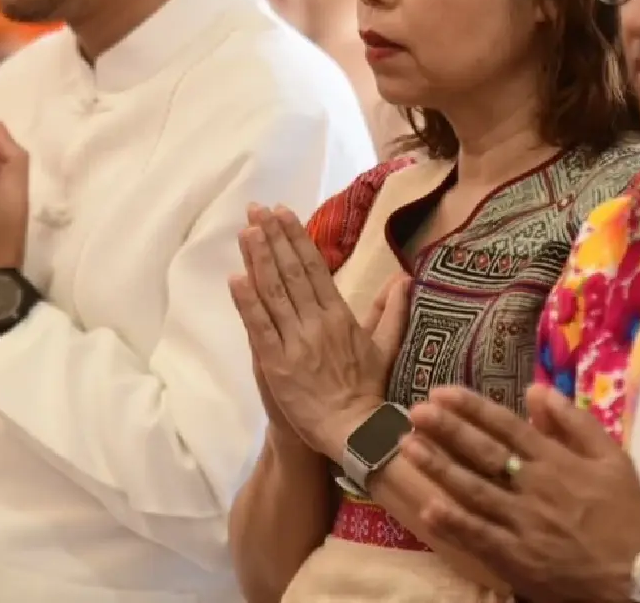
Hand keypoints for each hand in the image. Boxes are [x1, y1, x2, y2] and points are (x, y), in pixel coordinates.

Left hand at [228, 204, 409, 457]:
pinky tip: (235, 279)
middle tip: (256, 208)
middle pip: (291, 272)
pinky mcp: (277, 364)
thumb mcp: (384, 347)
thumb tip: (404, 278)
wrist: (354, 431)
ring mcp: (296, 342)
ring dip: (258, 259)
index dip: (296, 238)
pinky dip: (248, 303)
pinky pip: (261, 328)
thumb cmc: (366, 391)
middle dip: (273, 237)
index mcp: (340, 315)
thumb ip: (390, 310)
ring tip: (246, 230)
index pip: (314, 268)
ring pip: (274, 293)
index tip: (282, 213)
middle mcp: (317, 322)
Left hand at [404, 383, 639, 602]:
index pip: (506, 426)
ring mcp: (523, 523)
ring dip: (438, 467)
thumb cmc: (625, 513)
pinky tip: (427, 506)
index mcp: (556, 460)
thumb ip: (575, 422)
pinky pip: (479, 536)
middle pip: (483, 453)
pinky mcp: (517, 557)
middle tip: (415, 411)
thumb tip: (537, 390)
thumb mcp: (612, 458)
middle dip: (446, 429)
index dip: (471, 408)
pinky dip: (453, 521)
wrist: (636, 574)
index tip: (441, 392)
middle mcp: (534, 487)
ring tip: (409, 447)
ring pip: (473, 490)